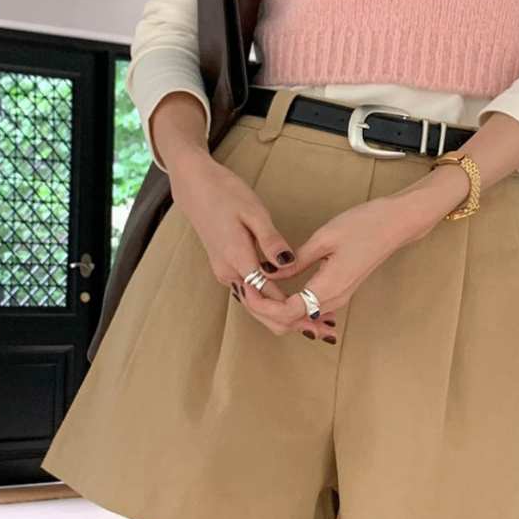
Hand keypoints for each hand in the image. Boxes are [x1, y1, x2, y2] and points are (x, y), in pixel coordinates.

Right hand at [168, 150, 337, 335]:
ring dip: (282, 317)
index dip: (294, 309)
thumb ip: (271, 240)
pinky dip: (271, 304)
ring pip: (255, 306)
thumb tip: (288, 262)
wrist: (195, 187)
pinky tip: (290, 306)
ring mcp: (226, 273)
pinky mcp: (227, 269)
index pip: (267, 295)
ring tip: (313, 324)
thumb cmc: (225, 193)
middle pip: (260, 309)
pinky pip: (251, 294)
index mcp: (236, 258)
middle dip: (291, 322)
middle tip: (323, 331)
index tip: (318, 318)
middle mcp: (228, 272)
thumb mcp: (253, 211)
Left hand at [258, 187, 450, 333]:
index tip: (246, 286)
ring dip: (275, 308)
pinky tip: (276, 290)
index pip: (286, 312)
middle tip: (245, 288)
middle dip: (264, 310)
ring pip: (300, 317)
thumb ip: (295, 260)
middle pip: (291, 320)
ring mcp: (339, 296)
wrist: (396, 224)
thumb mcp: (324, 238)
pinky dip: (289, 304)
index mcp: (329, 287)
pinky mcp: (340, 290)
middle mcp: (335, 299)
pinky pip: (310, 307)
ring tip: (256, 288)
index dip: (262, 304)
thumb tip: (268, 272)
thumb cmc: (365, 225)